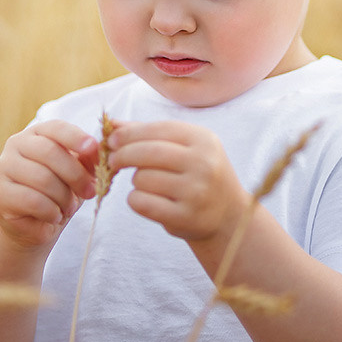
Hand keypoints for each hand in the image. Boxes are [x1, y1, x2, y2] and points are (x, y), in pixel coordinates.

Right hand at [0, 120, 98, 249]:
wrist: (36, 224)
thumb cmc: (59, 192)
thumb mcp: (77, 173)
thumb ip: (88, 160)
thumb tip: (100, 151)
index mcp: (36, 133)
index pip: (55, 127)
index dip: (76, 137)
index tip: (93, 148)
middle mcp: (15, 145)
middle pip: (49, 152)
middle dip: (76, 174)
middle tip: (90, 192)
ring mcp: (4, 169)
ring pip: (42, 178)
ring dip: (64, 197)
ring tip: (69, 208)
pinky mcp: (0, 194)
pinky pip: (33, 201)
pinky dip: (51, 211)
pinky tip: (54, 215)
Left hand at [108, 120, 249, 241]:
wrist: (228, 215)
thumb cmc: (199, 175)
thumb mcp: (185, 148)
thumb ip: (149, 133)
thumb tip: (112, 124)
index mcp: (204, 140)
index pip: (157, 129)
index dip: (129, 134)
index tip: (112, 140)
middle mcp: (203, 164)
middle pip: (147, 153)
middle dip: (122, 155)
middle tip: (113, 161)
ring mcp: (195, 192)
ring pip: (142, 178)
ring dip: (136, 181)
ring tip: (147, 185)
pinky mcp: (184, 217)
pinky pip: (142, 202)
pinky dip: (135, 200)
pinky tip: (144, 199)